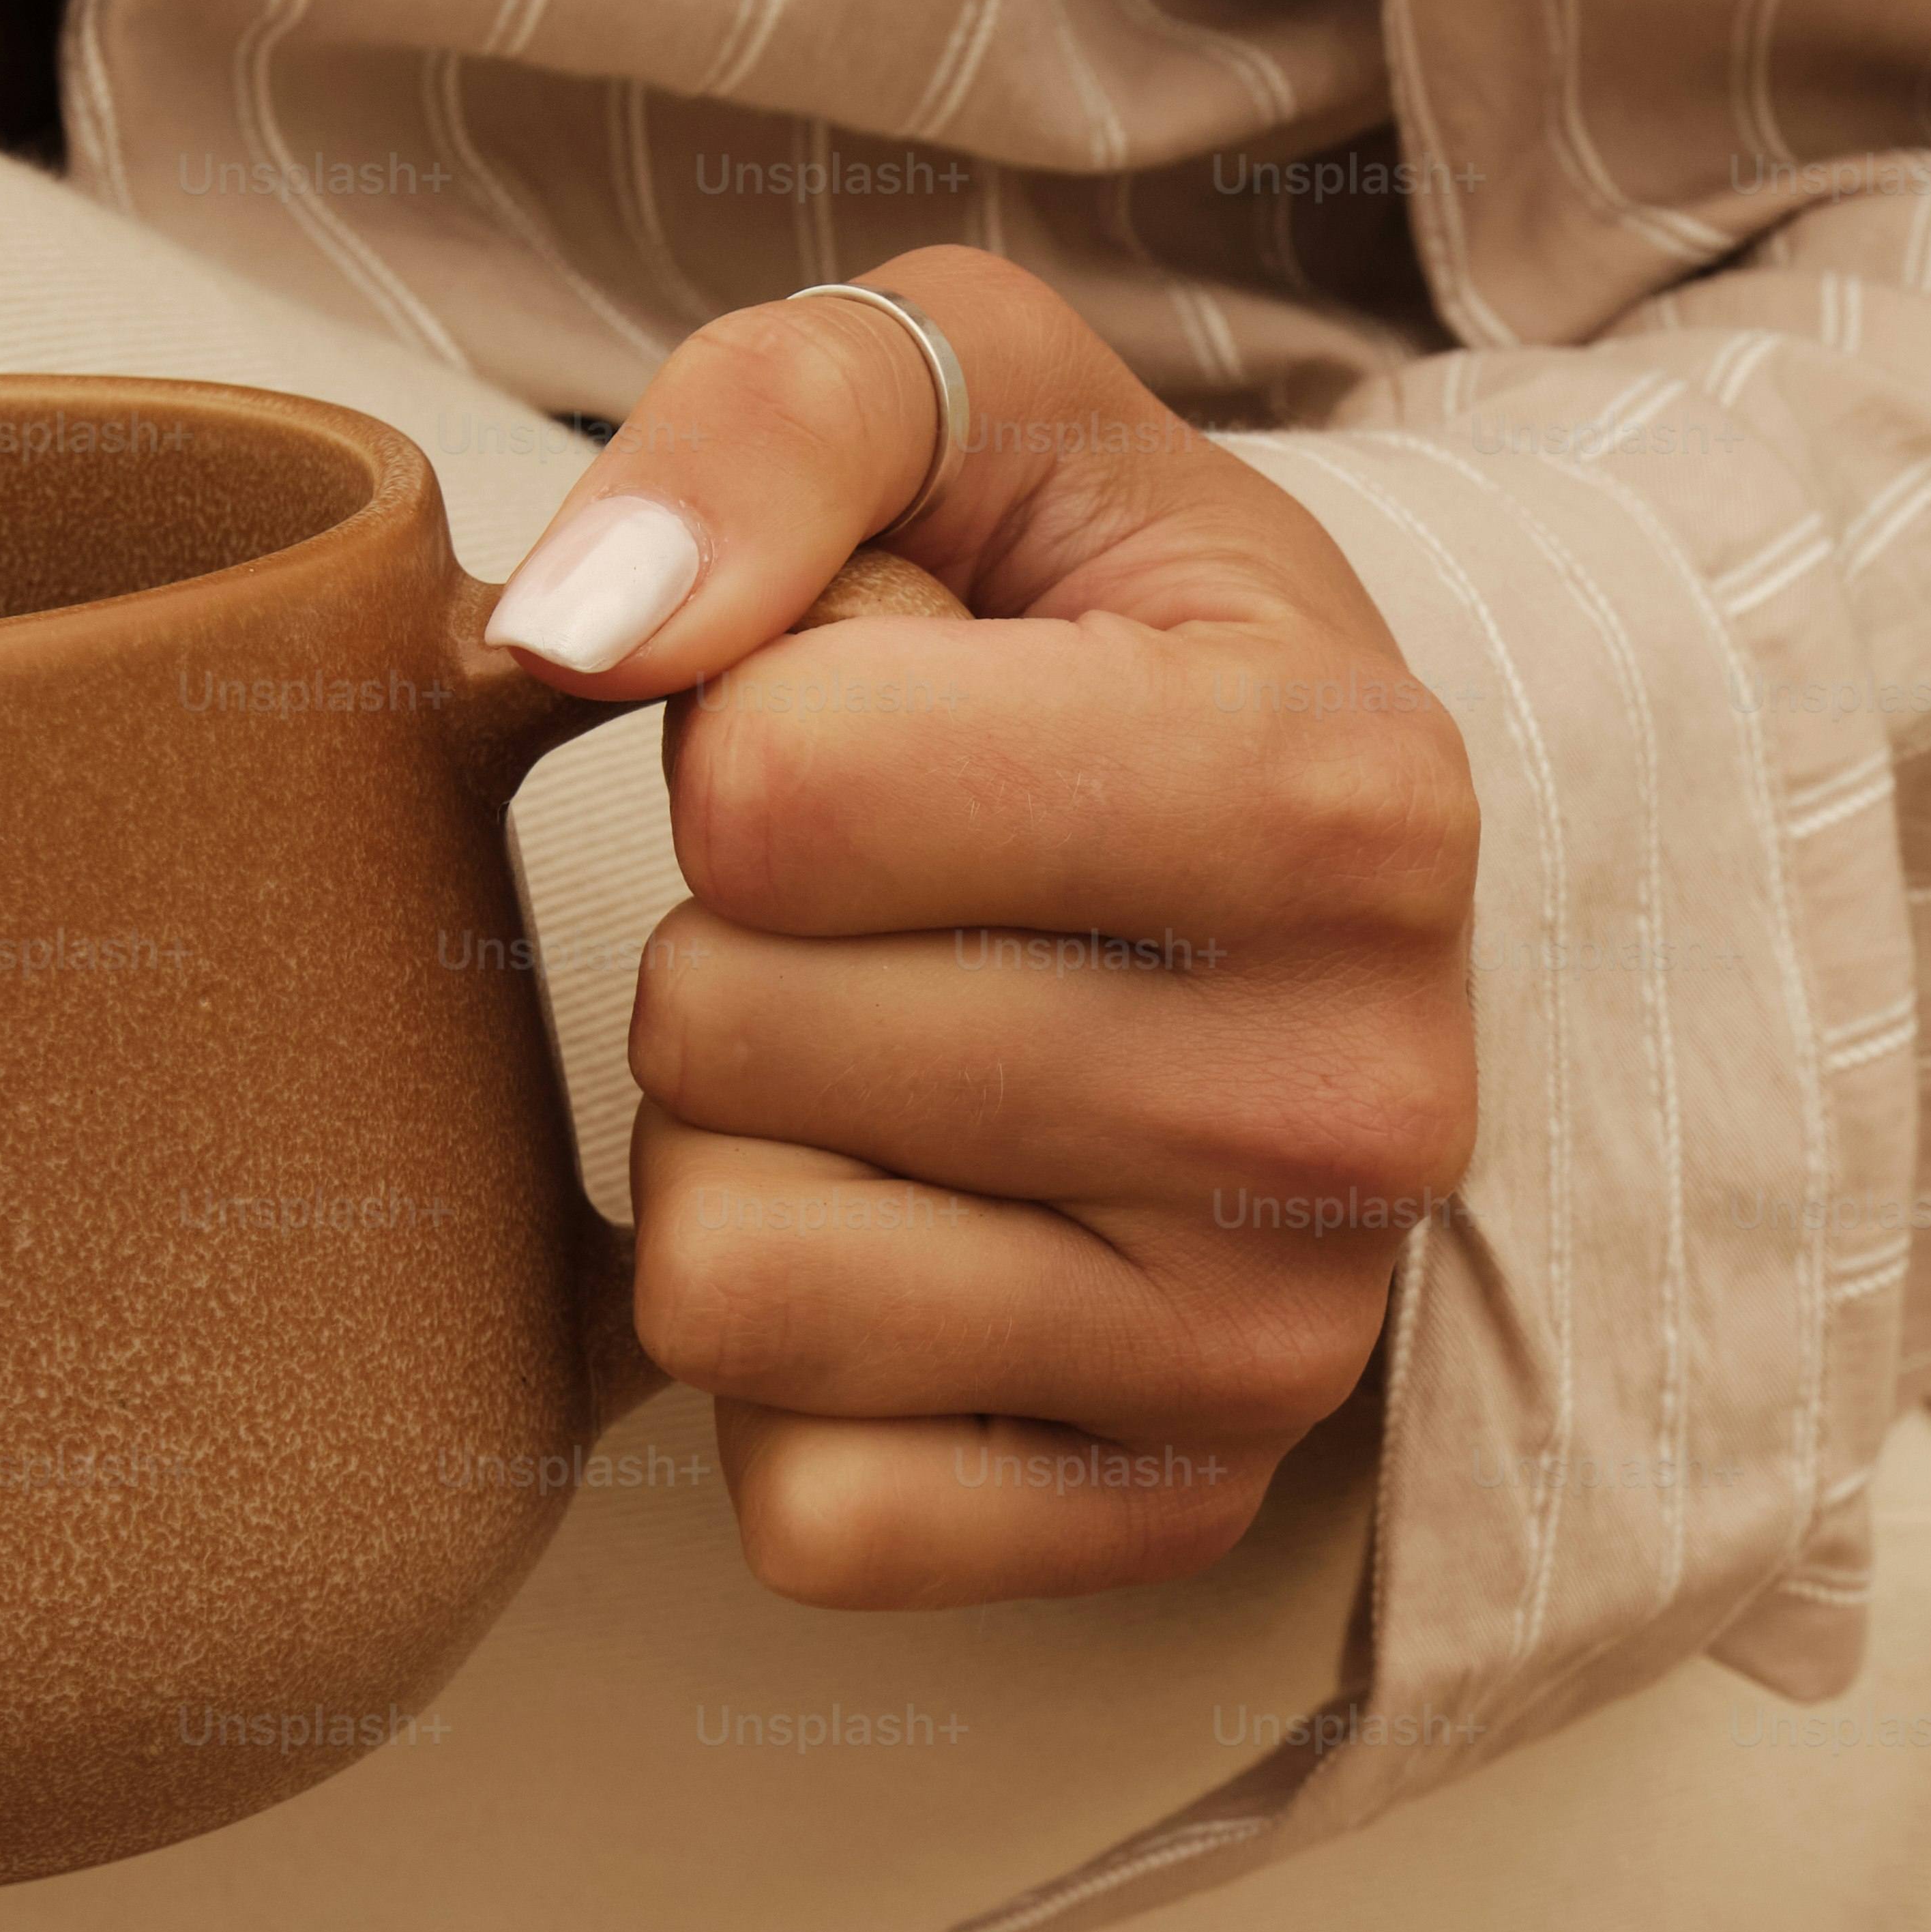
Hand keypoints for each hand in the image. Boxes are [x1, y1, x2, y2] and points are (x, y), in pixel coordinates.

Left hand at [480, 249, 1479, 1608]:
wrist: (1306, 903)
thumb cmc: (1109, 632)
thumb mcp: (981, 409)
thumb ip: (770, 417)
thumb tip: (572, 631)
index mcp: (1352, 793)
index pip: (777, 788)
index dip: (759, 723)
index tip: (913, 716)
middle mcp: (1358, 1105)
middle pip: (724, 1029)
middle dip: (736, 942)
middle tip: (907, 910)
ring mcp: (1278, 1351)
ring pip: (721, 1282)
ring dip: (740, 1154)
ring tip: (906, 1062)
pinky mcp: (1176, 1522)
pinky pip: (795, 1510)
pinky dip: (796, 1382)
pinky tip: (931, 1240)